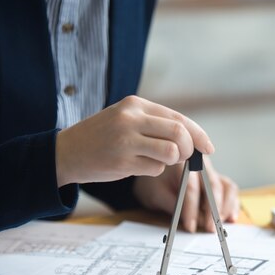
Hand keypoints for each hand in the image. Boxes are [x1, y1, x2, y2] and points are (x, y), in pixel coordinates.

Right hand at [55, 95, 214, 186]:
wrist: (66, 152)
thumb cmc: (101, 137)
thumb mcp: (126, 119)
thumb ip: (156, 124)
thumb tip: (193, 139)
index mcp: (135, 104)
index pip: (178, 118)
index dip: (199, 134)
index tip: (208, 147)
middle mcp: (131, 119)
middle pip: (179, 133)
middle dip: (189, 149)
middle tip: (183, 157)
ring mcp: (126, 140)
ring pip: (171, 152)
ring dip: (171, 162)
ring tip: (155, 160)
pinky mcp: (122, 162)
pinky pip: (155, 169)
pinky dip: (153, 170)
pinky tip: (135, 166)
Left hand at [133, 157, 239, 232]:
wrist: (154, 170)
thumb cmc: (154, 183)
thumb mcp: (155, 195)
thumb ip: (173, 206)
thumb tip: (193, 221)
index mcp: (182, 163)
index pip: (190, 187)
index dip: (191, 208)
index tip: (190, 226)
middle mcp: (201, 164)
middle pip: (213, 185)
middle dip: (212, 210)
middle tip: (210, 228)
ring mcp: (211, 172)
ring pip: (226, 186)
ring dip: (225, 207)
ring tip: (220, 223)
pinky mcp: (218, 180)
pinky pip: (230, 190)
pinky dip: (232, 204)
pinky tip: (231, 218)